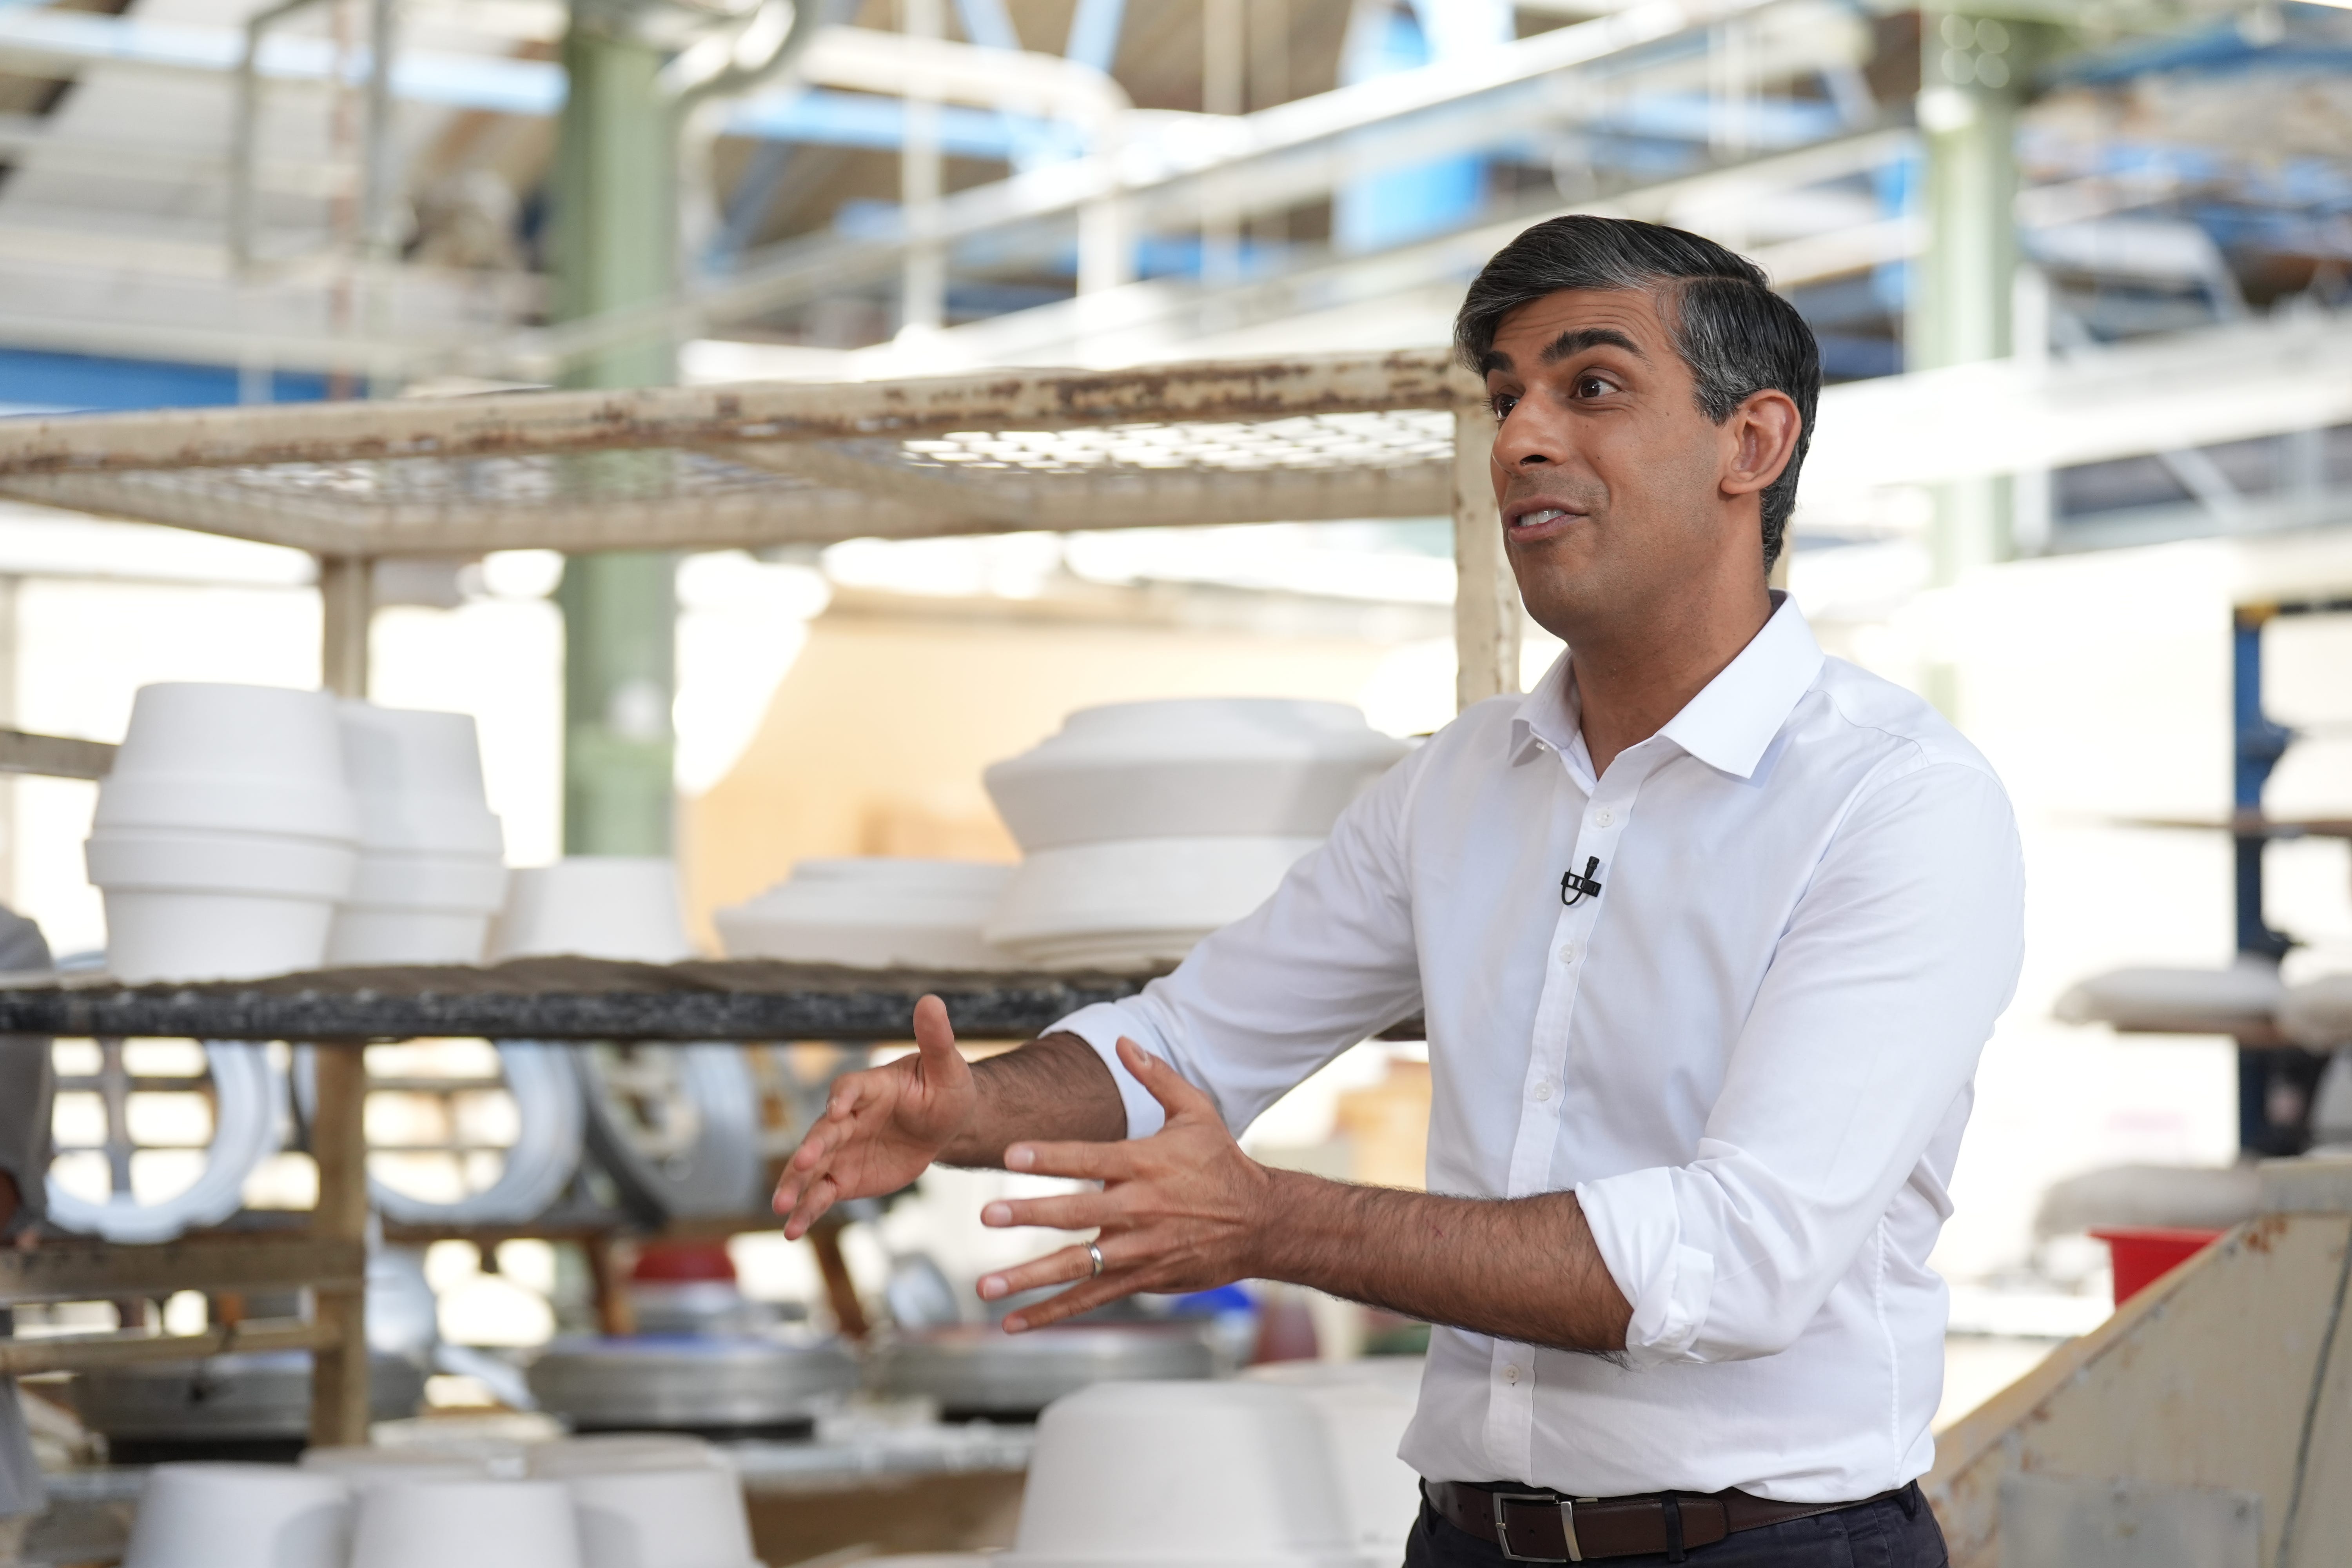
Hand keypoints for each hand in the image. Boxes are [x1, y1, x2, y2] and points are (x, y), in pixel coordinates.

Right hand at [773, 994, 976, 1238]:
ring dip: (794, 1185)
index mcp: (870, 1087)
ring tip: (779, 1207)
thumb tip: (932, 999)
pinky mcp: (844, 1177)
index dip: (843, 1097)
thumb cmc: (945, 1088)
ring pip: (812, 1167)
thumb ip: (936, 1039)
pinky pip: (821, 1194)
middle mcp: (847, 1118)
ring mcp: (841, 1149)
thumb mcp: (947, 1067)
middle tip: (803, 1164)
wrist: (944, 1122)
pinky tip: (792, 1231)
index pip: (850, 1088)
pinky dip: (806, 1211)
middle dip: (811, 1148)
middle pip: (824, 1131)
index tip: (838, 1109)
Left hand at [974, 1038, 1275, 1331]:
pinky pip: (1091, 1298)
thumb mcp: (1196, 1111)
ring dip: (1028, 1277)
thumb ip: (1156, 1077)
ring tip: (985, 1284)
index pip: (1090, 1159)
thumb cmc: (1222, 1163)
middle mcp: (1140, 1209)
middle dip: (1030, 1214)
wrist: (1262, 1223)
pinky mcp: (1143, 1279)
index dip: (1050, 1157)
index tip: (1011, 1156)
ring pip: (1078, 1265)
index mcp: (1146, 1164)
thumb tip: (1123, 1039)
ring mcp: (1140, 1250)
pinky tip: (1013, 1322)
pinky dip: (1051, 1312)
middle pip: (1077, 1214)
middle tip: (988, 1214)